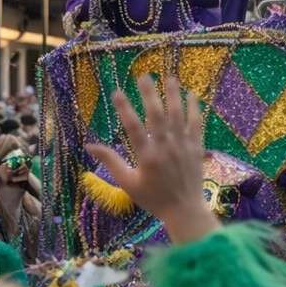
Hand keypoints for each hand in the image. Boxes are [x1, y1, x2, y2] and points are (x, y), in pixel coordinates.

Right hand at [86, 74, 216, 243]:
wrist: (185, 210)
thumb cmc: (153, 198)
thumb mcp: (128, 183)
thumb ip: (111, 162)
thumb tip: (89, 146)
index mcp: (147, 157)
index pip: (133, 127)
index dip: (124, 108)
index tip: (117, 92)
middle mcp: (165, 148)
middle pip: (156, 115)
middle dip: (149, 93)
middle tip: (144, 75)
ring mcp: (183, 146)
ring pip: (178, 115)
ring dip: (173, 95)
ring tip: (169, 77)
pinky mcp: (196, 148)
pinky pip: (196, 124)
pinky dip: (194, 108)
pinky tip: (191, 94)